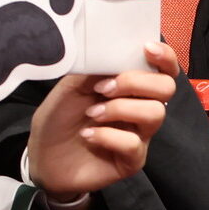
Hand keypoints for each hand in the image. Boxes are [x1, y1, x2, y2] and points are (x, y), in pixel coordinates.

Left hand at [28, 42, 177, 198]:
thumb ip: (94, 68)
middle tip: (102, 89)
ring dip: (119, 109)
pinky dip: (107, 135)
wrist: (43, 154)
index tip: (147, 48)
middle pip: (165, 87)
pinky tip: (88, 135)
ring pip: (154, 113)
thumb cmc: (59, 117)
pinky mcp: (132, 160)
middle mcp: (139, 108)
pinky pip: (133, 143)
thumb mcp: (71, 86)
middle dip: (135, 82)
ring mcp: (139, 135)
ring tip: (91, 114)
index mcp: (128, 87)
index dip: (164, 57)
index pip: (162, 69)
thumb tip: (113, 52)